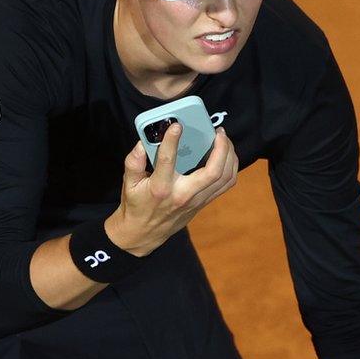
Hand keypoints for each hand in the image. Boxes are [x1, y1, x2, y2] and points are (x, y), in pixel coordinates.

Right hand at [106, 123, 238, 255]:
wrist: (143, 234)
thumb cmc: (136, 205)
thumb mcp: (128, 183)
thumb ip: (133, 162)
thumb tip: (142, 143)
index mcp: (161, 188)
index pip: (168, 160)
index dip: (172, 140)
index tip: (176, 125)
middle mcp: (183, 194)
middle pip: (212, 171)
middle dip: (221, 148)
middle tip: (218, 131)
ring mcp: (196, 200)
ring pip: (225, 178)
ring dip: (229, 156)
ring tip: (224, 140)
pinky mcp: (203, 203)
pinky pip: (226, 184)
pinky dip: (231, 167)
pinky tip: (226, 155)